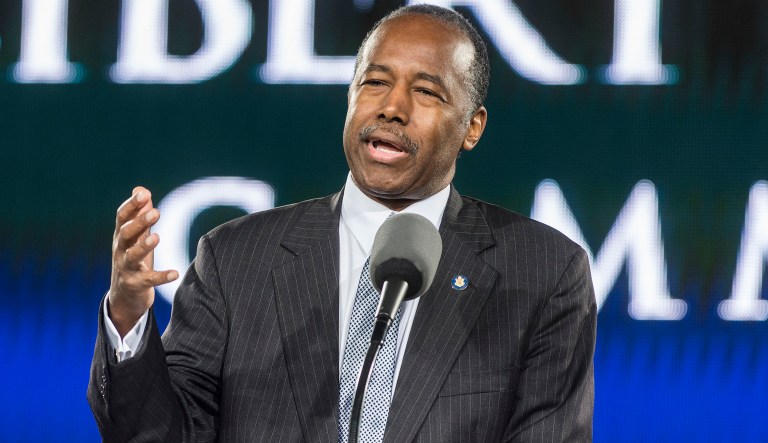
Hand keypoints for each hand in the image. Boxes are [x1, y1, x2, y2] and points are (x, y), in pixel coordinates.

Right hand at [108, 186, 178, 336]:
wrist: (124, 295)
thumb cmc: (132, 258)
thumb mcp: (135, 236)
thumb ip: (139, 214)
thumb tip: (141, 189)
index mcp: (121, 236)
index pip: (122, 217)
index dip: (132, 205)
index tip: (144, 194)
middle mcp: (120, 250)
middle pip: (126, 233)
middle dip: (139, 222)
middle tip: (156, 212)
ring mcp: (126, 268)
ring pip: (133, 256)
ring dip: (145, 246)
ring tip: (157, 237)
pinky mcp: (135, 285)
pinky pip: (149, 280)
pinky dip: (162, 276)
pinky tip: (176, 272)